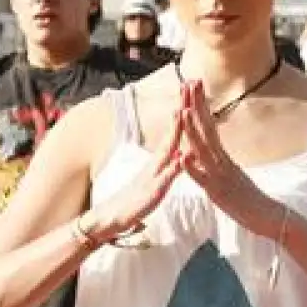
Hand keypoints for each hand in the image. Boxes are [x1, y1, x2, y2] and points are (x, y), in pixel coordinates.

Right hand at [86, 101, 184, 240]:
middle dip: (181, 112)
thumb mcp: (158, 178)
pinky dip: (173, 167)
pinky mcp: (153, 191)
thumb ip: (168, 164)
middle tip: (187, 89)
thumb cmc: (138, 198)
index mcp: (160, 161)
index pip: (175, 133)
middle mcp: (157, 163)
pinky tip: (180, 157)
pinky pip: (164, 178)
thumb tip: (180, 150)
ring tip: (182, 111)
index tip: (191, 95)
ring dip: (175, 131)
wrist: (114, 217)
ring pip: (167, 149)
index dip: (184, 115)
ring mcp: (154, 174)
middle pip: (172, 133)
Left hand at [176, 81, 274, 235]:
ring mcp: (220, 175)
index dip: (201, 105)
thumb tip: (205, 151)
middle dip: (197, 106)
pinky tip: (183, 157)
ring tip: (183, 112)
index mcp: (223, 156)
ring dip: (193, 131)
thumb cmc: (248, 198)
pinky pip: (203, 179)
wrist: (268, 216)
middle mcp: (222, 161)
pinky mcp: (218, 192)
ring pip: (204, 150)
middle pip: (207, 129)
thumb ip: (218, 161)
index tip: (195, 86)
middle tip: (190, 84)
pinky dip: (192, 168)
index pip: (210, 125)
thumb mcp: (231, 174)